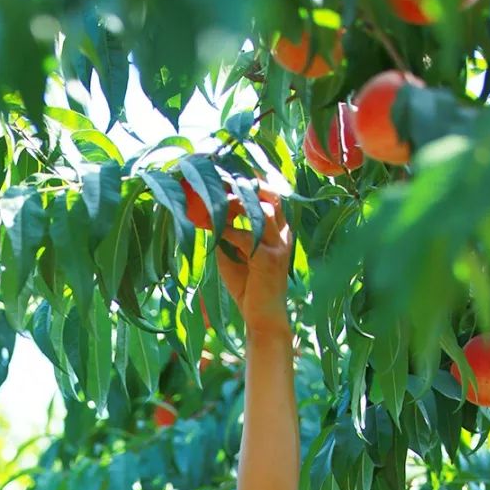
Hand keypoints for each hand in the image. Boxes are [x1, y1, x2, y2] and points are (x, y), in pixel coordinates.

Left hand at [215, 188, 291, 336]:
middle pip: (271, 195)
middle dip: (248, 184)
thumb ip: (226, 234)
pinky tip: (215, 229)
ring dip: (238, 204)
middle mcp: (283, 235)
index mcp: (278, 231)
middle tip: (224, 177)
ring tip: (217, 201)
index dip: (253, 181)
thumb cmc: (249, 288)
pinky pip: (248, 237)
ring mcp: (279, 247)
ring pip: (263, 211)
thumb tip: (207, 215)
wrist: (262, 318)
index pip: (271, 195)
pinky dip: (229, 231)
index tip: (230, 171)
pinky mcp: (270, 261)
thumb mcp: (233, 255)